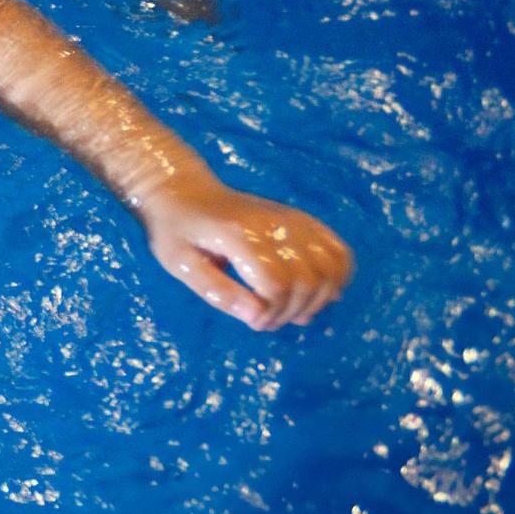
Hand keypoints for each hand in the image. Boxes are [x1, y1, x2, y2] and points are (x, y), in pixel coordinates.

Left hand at [139, 177, 352, 329]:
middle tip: (268, 319)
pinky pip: (338, 249)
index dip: (271, 312)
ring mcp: (292, 219)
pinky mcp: (302, 219)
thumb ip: (218, 292)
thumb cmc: (176, 231)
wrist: (186, 191)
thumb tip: (257, 318)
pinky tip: (319, 291)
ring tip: (293, 308)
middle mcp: (273, 224)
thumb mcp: (181, 264)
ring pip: (331, 266)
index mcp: (238, 235)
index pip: (276, 284)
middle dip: (292, 311)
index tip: (255, 321)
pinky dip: (338, 276)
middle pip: (307, 280)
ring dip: (319, 298)